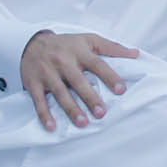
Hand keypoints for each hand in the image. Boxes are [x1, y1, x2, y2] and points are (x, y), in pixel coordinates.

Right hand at [22, 30, 137, 131]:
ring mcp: (47, 73)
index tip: (121, 90)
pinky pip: (39, 100)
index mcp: (79, 51)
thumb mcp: (88, 39)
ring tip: (82, 123)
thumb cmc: (65, 44)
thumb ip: (111, 47)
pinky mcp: (33, 83)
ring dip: (71, 109)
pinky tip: (52, 126)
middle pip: (78, 81)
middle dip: (90, 98)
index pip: (97, 64)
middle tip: (102, 113)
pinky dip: (44, 114)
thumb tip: (135, 53)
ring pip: (60, 93)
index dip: (109, 77)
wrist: (30, 43)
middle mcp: (63, 62)